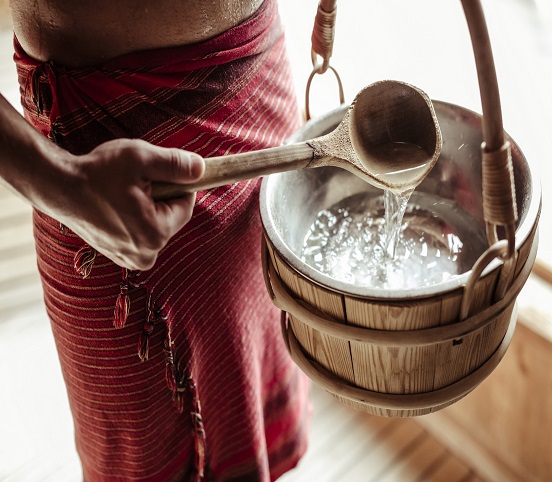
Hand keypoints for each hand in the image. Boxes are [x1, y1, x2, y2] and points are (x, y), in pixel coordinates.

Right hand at [41, 139, 203, 270]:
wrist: (57, 187)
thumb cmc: (97, 172)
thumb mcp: (140, 158)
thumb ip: (176, 164)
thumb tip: (203, 169)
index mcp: (155, 234)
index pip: (186, 205)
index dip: (179, 184)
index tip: (163, 170)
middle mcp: (145, 254)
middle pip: (171, 217)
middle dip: (161, 196)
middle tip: (136, 181)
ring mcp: (130, 258)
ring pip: (156, 224)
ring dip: (148, 207)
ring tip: (122, 193)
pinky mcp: (119, 256)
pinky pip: (141, 233)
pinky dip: (135, 217)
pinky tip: (115, 204)